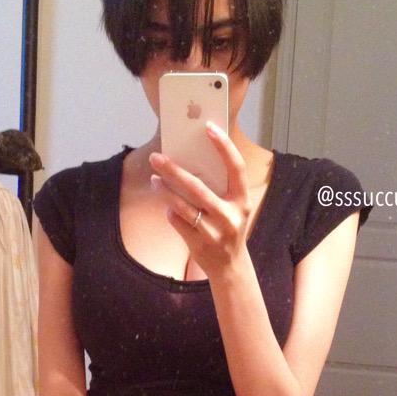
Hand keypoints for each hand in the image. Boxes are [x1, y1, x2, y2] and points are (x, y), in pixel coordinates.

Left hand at [148, 122, 251, 278]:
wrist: (230, 267)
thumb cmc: (229, 229)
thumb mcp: (234, 208)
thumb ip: (220, 188)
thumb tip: (192, 160)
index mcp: (242, 200)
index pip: (235, 167)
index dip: (224, 146)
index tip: (208, 128)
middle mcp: (230, 215)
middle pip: (197, 187)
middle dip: (174, 170)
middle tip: (157, 157)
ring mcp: (214, 231)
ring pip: (183, 206)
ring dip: (165, 191)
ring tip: (154, 179)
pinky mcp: (199, 244)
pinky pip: (178, 222)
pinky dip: (170, 213)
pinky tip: (166, 206)